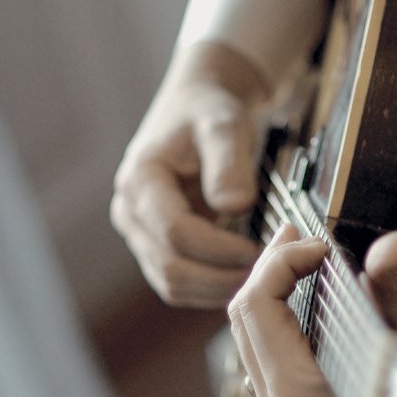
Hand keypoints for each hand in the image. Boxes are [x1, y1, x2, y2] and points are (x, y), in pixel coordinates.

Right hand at [110, 40, 265, 307]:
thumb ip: (228, 163)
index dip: (220, 249)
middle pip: (170, 267)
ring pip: (172, 284)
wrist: (198, 108)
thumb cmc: (209, 111)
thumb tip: (233, 206)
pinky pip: (179, 281)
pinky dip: (210, 287)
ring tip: (259, 276)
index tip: (260, 250)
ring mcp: (139, 232)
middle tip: (266, 274)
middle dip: (220, 277)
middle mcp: (129, 212)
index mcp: (139, 180)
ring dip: (216, 289)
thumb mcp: (224, 124)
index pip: (175, 232)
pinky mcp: (155, 245)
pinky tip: (243, 275)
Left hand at [228, 225, 396, 396]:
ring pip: (248, 327)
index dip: (283, 261)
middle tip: (302, 234)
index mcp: (298, 387)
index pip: (257, 304)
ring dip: (272, 283)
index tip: (322, 245)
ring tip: (301, 252)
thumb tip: (391, 247)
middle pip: (244, 312)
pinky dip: (277, 306)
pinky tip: (304, 287)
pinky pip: (263, 342)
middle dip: (272, 264)